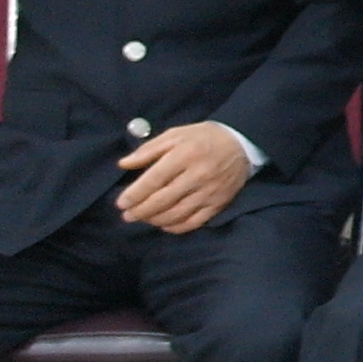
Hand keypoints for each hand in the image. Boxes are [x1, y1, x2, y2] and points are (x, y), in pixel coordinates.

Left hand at [114, 122, 250, 233]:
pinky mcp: (218, 203)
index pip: (154, 180)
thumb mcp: (175, 134)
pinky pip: (194, 222)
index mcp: (184, 155)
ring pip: (176, 214)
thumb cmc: (203, 138)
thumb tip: (123, 164)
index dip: (134, 194)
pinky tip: (164, 224)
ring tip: (143, 219)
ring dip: (155, 219)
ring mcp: (209, 192)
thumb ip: (148, 149)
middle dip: (140, 211)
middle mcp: (197, 175)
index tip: (121, 203)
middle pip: (162, 200)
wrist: (242, 144)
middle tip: (127, 215)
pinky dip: (176, 227)